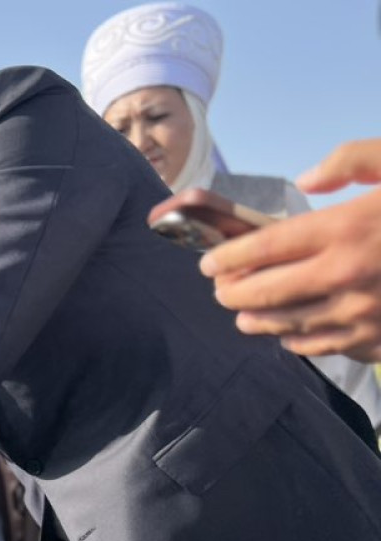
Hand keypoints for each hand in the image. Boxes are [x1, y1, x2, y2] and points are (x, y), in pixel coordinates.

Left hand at [200, 138, 380, 360]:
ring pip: (287, 326)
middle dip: (232, 294)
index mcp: (346, 228)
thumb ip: (353, 161)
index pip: (261, 249)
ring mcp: (363, 314)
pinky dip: (299, 340)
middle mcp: (346, 276)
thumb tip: (307, 180)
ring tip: (242, 315)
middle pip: (263, 294)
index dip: (226, 258)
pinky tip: (290, 333)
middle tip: (220, 290)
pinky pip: (325, 346)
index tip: (210, 263)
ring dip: (257, 322)